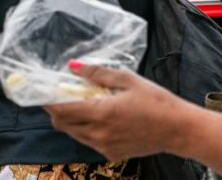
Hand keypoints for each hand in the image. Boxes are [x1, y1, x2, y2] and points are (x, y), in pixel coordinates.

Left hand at [44, 64, 190, 159]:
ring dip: (70, 121)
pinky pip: (89, 142)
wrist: (178, 130)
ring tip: (80, 104)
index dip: (48, 102)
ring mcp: (104, 147)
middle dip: (56, 111)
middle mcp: (98, 134)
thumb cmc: (156, 102)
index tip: (43, 91)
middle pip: (63, 125)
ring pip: (74, 135)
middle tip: (59, 96)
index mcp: (101, 113)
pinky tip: (98, 118)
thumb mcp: (127, 80)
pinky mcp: (111, 154)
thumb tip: (73, 66)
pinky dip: (85, 130)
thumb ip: (97, 74)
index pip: (62, 110)